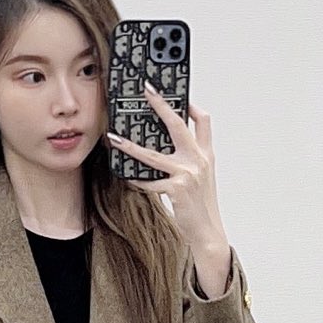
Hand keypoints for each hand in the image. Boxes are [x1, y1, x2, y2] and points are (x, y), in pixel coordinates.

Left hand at [106, 83, 231, 288]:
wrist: (207, 231)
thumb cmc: (201, 204)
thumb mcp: (201, 176)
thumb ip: (189, 158)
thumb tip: (166, 145)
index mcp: (205, 154)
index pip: (203, 121)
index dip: (191, 104)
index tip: (178, 94)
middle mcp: (198, 160)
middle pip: (178, 125)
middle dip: (161, 105)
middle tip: (147, 91)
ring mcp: (187, 174)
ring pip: (153, 155)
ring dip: (130, 147)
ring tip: (114, 138)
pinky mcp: (176, 189)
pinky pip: (149, 182)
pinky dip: (136, 180)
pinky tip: (126, 177)